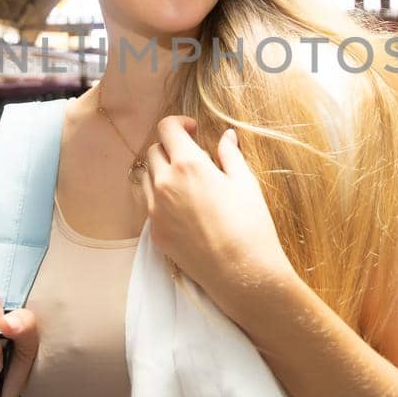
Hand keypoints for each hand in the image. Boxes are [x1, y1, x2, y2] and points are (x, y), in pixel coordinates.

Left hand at [139, 116, 295, 319]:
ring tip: (188, 182)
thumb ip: (230, 155)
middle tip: (194, 157)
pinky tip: (184, 207)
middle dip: (171, 147)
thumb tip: (226, 136)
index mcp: (187, 165)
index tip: (194, 131)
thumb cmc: (250, 225)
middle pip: (154, 151)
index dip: (179, 123)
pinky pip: (149, 204)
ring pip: (147, 177)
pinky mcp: (155, 233)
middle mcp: (164, 184)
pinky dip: (161, 197)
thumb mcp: (245, 183)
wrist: (241, 273)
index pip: (167, 128)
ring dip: (162, 171)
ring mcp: (155, 210)